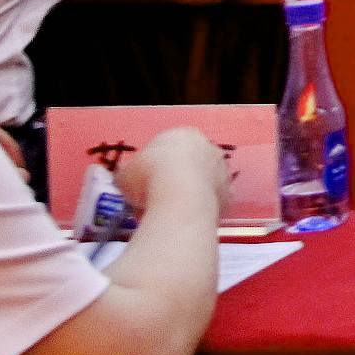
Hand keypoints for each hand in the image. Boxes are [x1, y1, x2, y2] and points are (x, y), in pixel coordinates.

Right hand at [114, 126, 229, 217]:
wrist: (180, 195)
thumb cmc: (148, 176)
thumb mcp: (126, 175)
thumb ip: (128, 176)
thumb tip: (126, 184)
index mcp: (183, 135)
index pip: (167, 150)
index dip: (152, 168)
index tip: (142, 185)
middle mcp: (208, 147)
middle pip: (187, 165)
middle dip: (171, 181)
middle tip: (154, 200)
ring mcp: (222, 170)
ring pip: (200, 184)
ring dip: (186, 196)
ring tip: (166, 213)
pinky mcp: (229, 193)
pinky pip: (208, 201)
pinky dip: (197, 210)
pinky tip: (183, 219)